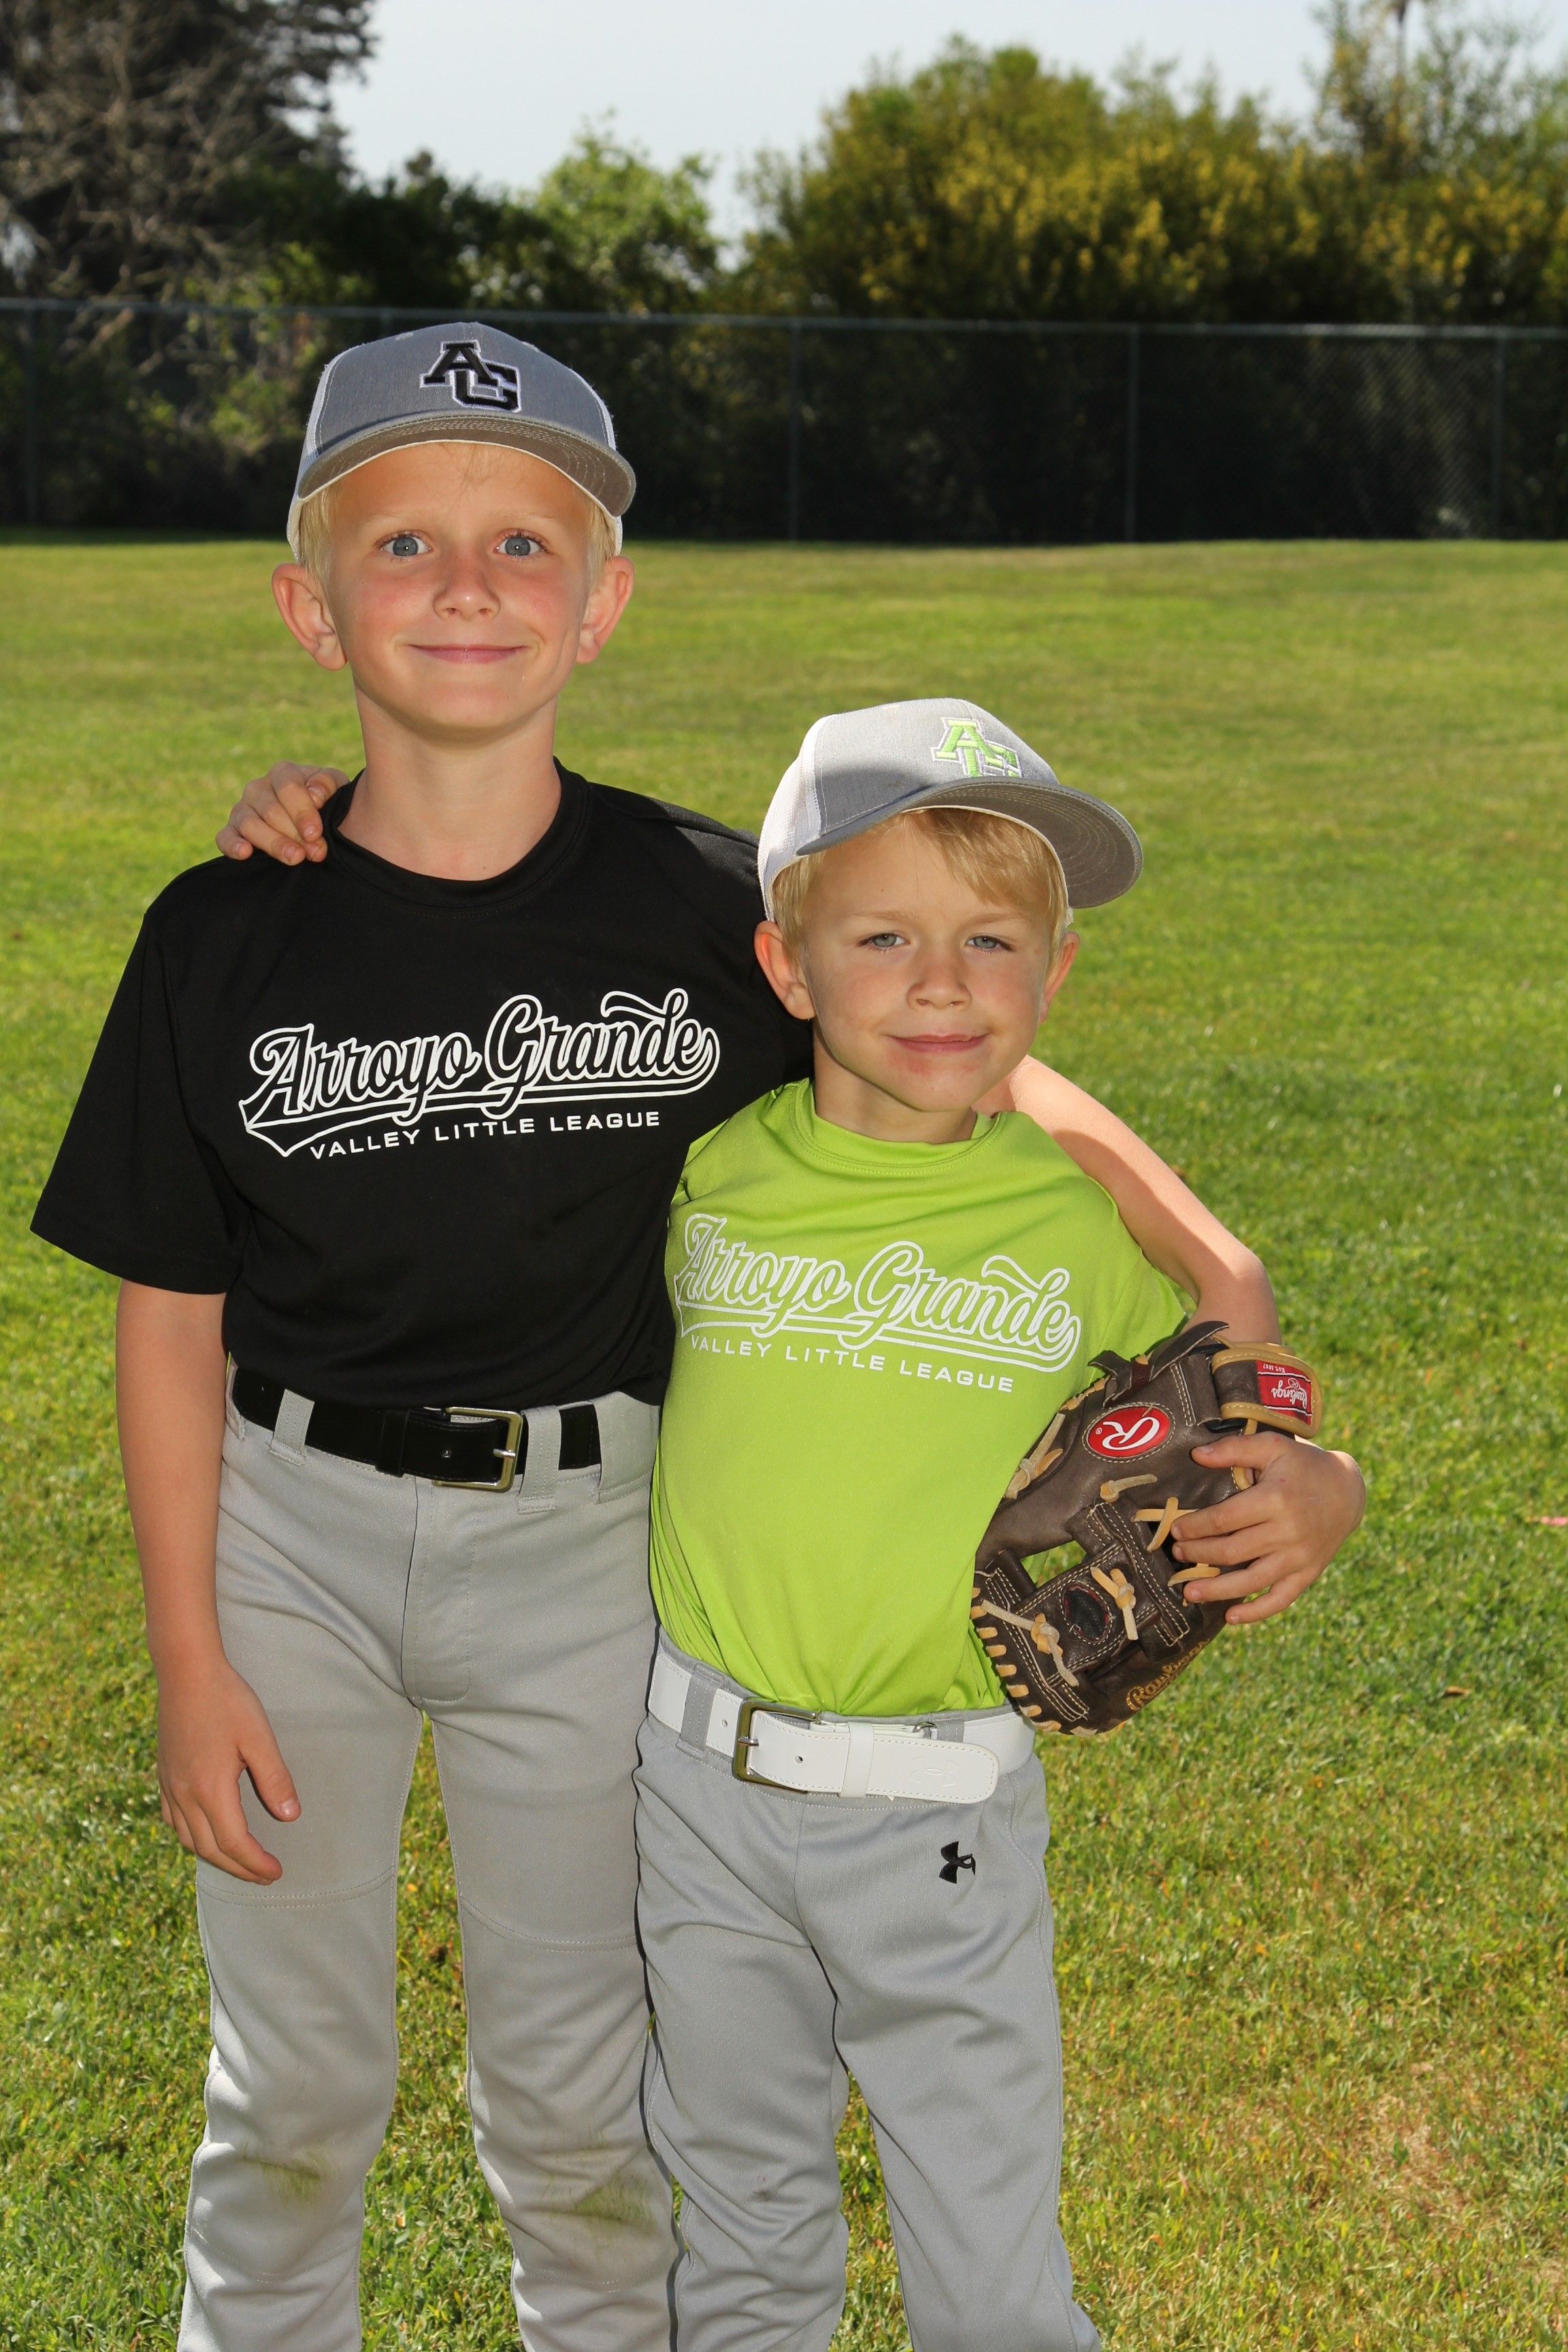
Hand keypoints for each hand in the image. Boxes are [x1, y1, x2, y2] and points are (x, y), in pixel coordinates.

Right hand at [156, 1655, 300, 1881]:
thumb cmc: (227, 1700)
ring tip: (240, 1862)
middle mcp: (184, 1795)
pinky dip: (191, 1837)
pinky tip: (204, 1834)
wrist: (185, 1672)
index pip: (234, 1843)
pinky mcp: (163, 1775)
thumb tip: (290, 1816)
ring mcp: (169, 1786)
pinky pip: (173, 1821)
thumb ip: (275, 1779)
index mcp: (210, 1789)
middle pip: (210, 1850)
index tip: (277, 1872)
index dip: (256, 1863)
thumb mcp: (259, 1737)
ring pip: (188, 1839)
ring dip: (214, 1857)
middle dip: (239, 1868)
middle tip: (264, 1876)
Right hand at [215, 763, 346, 864]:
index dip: (302, 812)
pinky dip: (232, 845)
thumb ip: (328, 784)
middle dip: (294, 834)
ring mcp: (243, 809)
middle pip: (271, 810)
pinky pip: (224, 836)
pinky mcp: (232, 830)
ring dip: (273, 843)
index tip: (315, 834)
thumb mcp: (336, 788)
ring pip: (249, 824)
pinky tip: (245, 853)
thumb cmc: (327, 802)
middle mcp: (259, 788)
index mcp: (283, 773)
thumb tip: (314, 795)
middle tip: (314, 853)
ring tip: (294, 858)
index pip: (288, 788)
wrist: (314, 823)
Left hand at [1169, 1434, 1365, 1624]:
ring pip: (1252, 1581)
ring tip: (1190, 1592)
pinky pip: (1280, 1599)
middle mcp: (1288, 1532)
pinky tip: (1230, 1617)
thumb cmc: (1303, 1465)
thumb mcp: (1272, 1446)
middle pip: (1234, 1551)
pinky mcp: (1308, 1573)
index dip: (1196, 1527)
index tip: (1176, 1530)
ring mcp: (1299, 1557)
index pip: (1224, 1519)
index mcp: (1275, 1499)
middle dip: (1200, 1555)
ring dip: (1218, 1589)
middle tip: (1177, 1554)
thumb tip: (1196, 1454)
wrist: (1348, 1491)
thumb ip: (1234, 1448)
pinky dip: (1256, 1612)